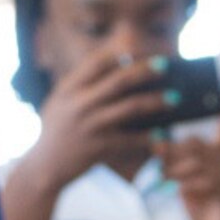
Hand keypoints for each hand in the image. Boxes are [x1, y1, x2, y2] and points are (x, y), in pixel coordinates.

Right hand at [9, 49, 169, 195]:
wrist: (45, 167)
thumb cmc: (56, 132)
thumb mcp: (59, 102)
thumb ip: (79, 84)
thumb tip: (110, 63)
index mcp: (69, 89)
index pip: (96, 62)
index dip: (118, 54)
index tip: (136, 51)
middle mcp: (80, 104)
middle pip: (119, 81)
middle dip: (145, 71)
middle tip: (165, 65)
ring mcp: (91, 126)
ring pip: (130, 108)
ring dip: (156, 101)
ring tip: (175, 98)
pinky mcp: (100, 147)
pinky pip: (131, 139)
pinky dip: (149, 137)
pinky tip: (164, 134)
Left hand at [156, 101, 219, 219]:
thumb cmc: (204, 209)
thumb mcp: (186, 182)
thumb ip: (174, 164)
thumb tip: (157, 143)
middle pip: (196, 144)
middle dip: (173, 152)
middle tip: (158, 166)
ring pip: (197, 161)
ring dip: (175, 169)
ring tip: (164, 180)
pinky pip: (204, 180)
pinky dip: (186, 184)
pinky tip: (178, 191)